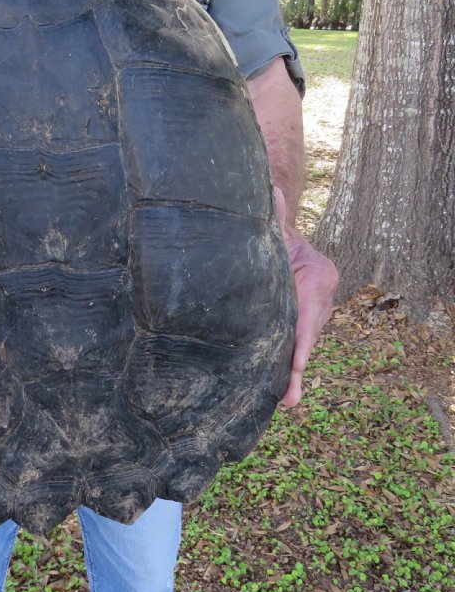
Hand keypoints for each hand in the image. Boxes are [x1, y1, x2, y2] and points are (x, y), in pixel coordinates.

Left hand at [274, 188, 338, 406]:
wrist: (283, 237)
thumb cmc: (274, 235)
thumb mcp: (273, 229)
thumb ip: (272, 215)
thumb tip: (269, 191)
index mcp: (318, 276)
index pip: (308, 315)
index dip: (301, 343)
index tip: (297, 366)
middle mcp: (322, 297)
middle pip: (308, 334)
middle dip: (297, 366)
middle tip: (288, 397)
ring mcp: (316, 311)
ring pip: (303, 342)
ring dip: (294, 371)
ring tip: (286, 400)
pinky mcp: (304, 320)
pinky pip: (297, 342)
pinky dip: (290, 363)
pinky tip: (283, 391)